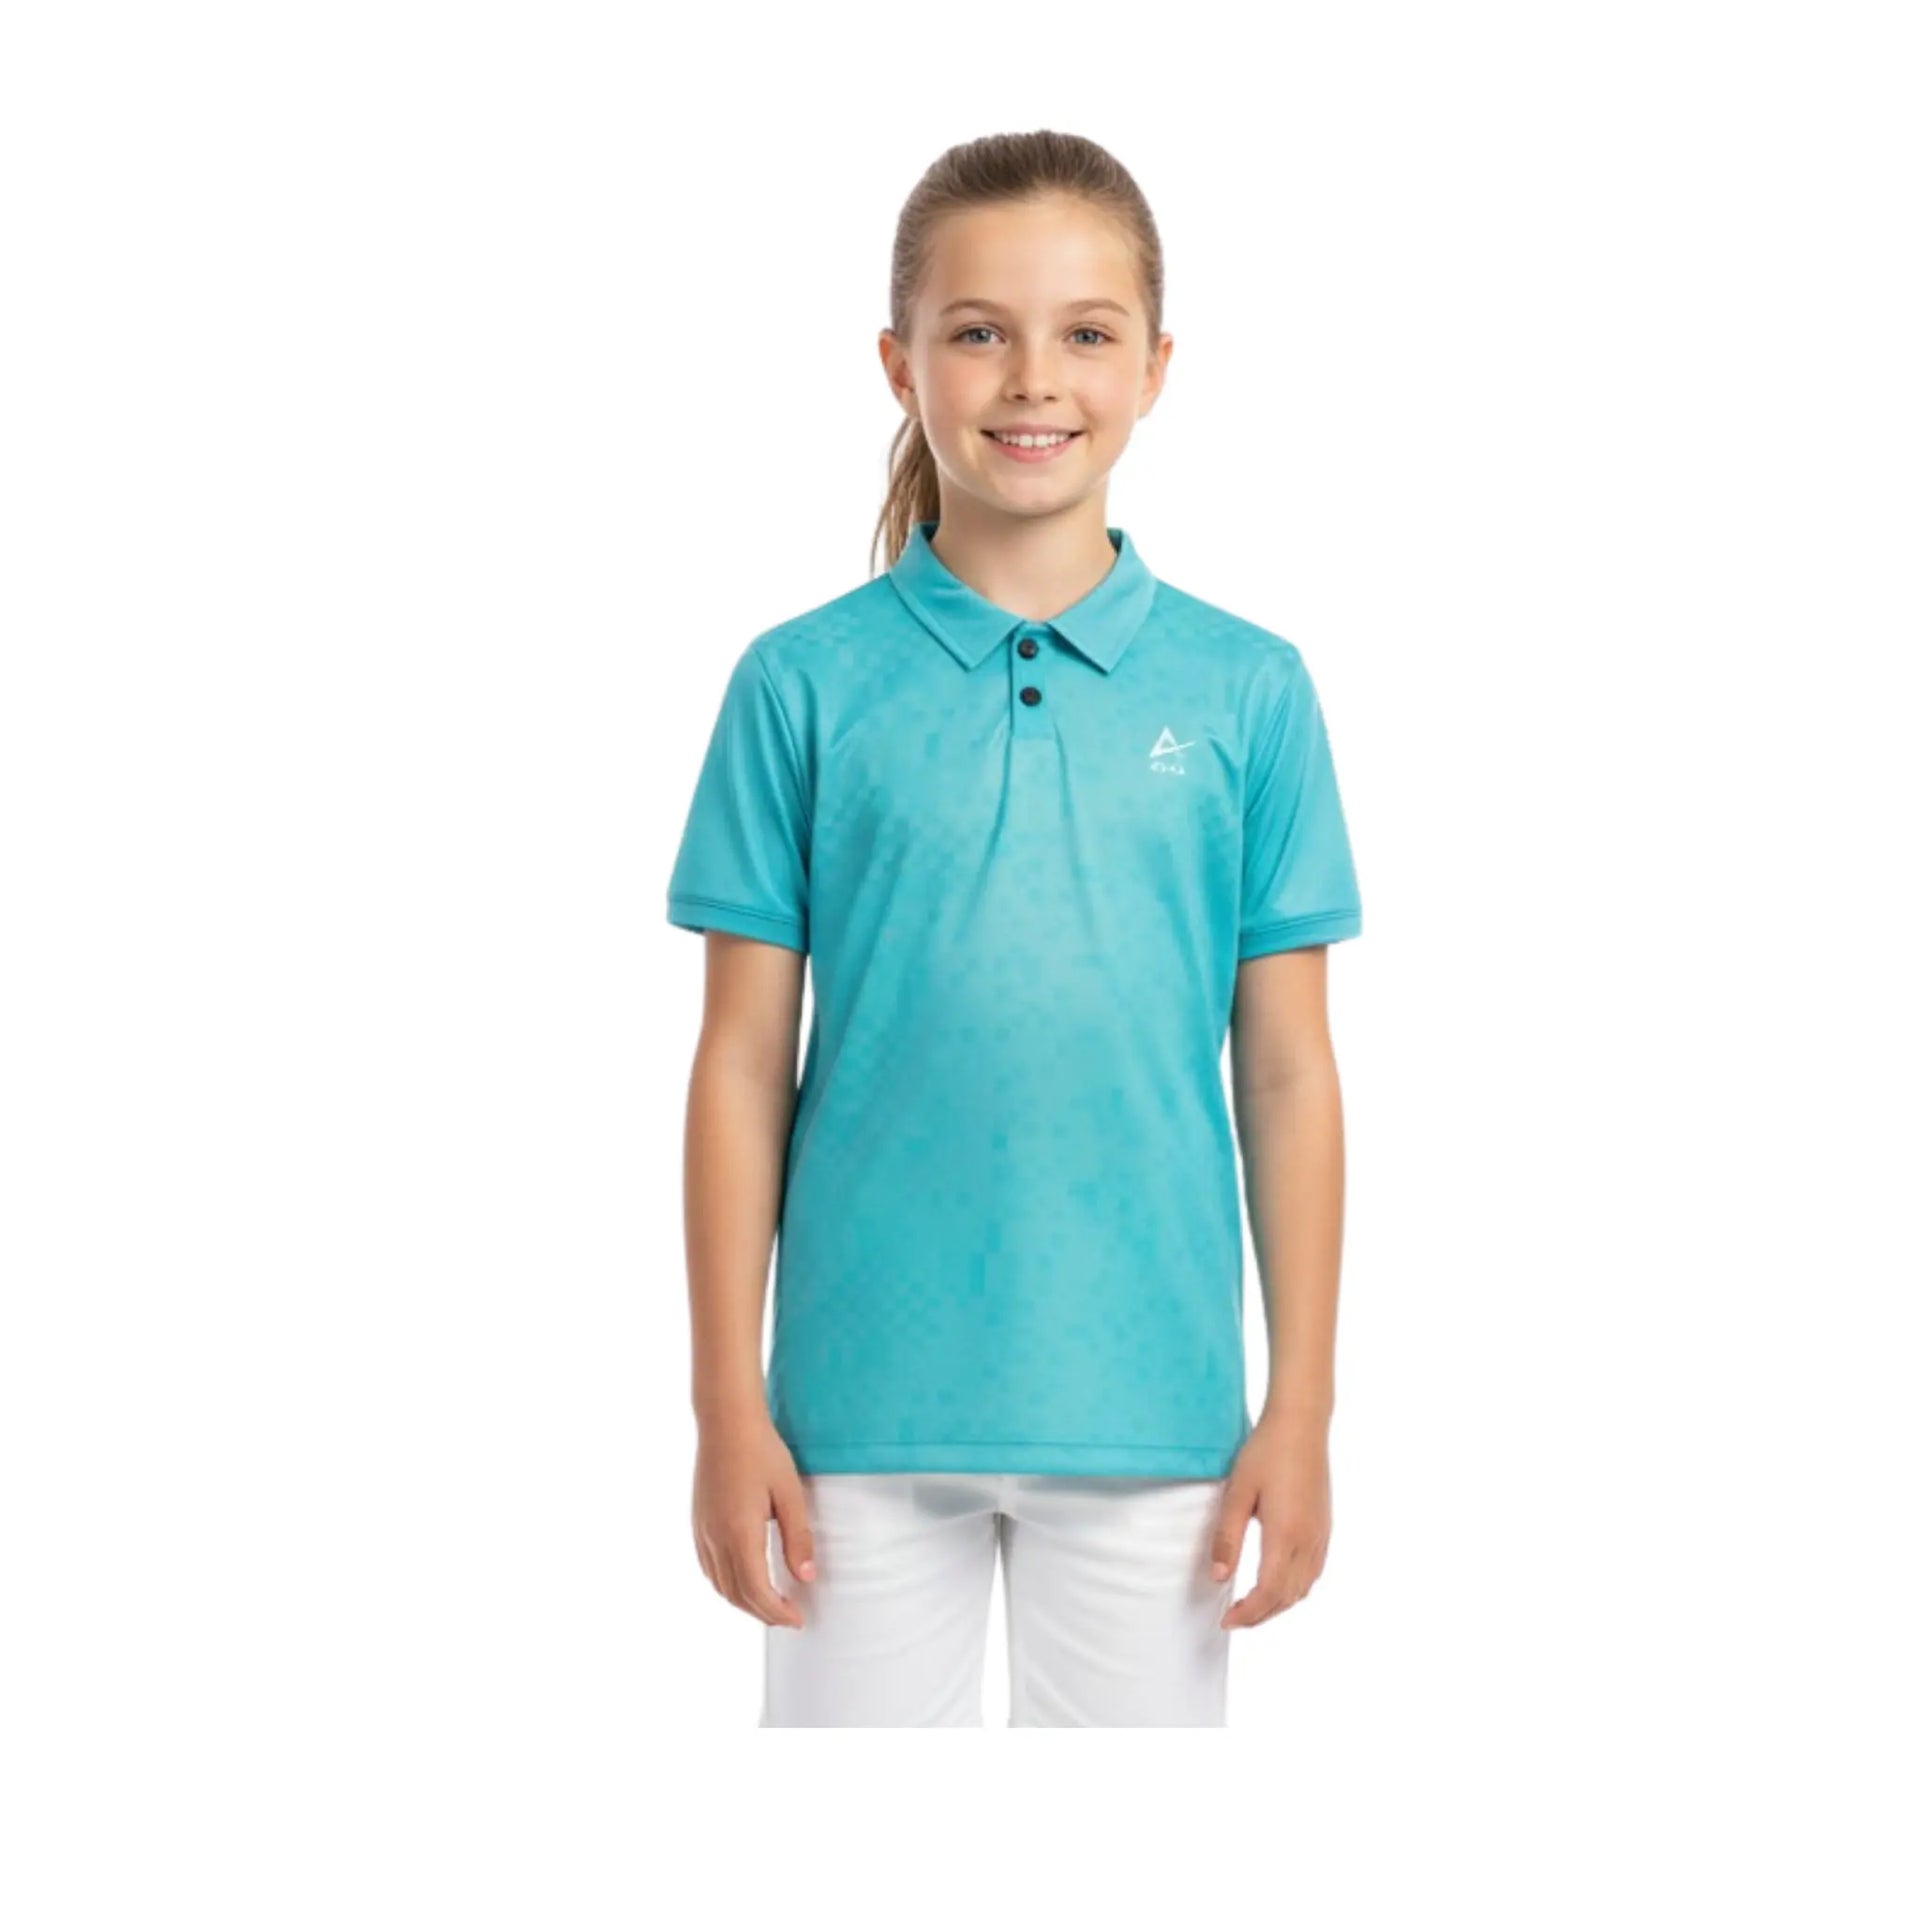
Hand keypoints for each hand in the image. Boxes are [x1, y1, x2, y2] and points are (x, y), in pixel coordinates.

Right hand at [691, 1414, 815, 1628]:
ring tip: (769, 1604)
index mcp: (740, 1533)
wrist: (726, 1422)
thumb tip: (806, 1577)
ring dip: (744, 1602)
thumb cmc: (762, 1451)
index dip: (777, 1612)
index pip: (757, 1591)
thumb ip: (798, 1537)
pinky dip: (726, 1585)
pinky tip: (742, 1581)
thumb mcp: (789, 1493)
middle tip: (789, 1617)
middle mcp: (715, 1538)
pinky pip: (708, 1567)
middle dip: (763, 1613)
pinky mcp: (697, 1523)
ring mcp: (702, 1531)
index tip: (798, 1619)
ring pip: (719, 1585)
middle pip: (737, 1594)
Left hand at [1209, 1410, 1330, 1628]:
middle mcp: (1309, 1541)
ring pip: (1304, 1588)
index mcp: (1285, 1535)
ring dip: (1279, 1604)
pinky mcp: (1325, 1527)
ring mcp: (1321, 1535)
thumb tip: (1219, 1577)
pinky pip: (1313, 1572)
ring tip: (1252, 1605)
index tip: (1226, 1620)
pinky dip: (1295, 1588)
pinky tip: (1278, 1582)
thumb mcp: (1238, 1492)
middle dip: (1261, 1615)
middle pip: (1287, 1597)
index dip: (1248, 1614)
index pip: (1268, 1593)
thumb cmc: (1266, 1452)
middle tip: (1234, 1618)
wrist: (1301, 1425)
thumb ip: (1228, 1537)